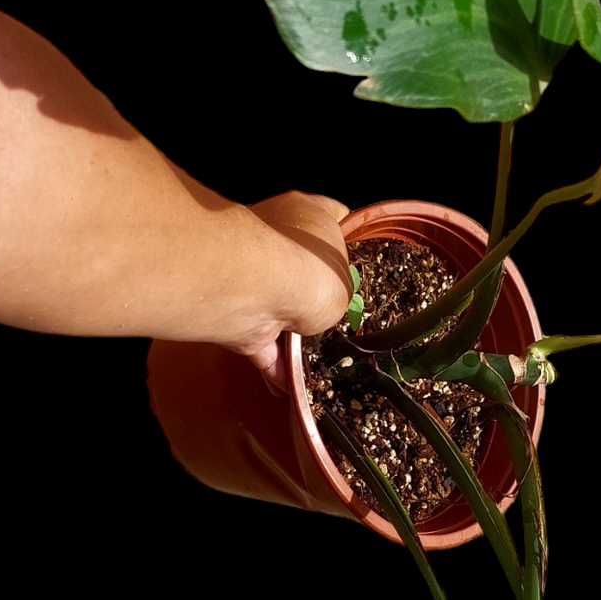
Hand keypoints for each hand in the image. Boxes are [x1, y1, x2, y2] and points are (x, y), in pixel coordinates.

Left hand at [241, 192, 351, 389]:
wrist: (255, 287)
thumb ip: (343, 288)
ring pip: (278, 307)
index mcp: (307, 213)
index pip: (334, 215)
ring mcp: (252, 274)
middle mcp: (275, 236)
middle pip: (303, 265)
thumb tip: (331, 301)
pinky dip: (275, 365)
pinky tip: (293, 387)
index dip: (350, 237)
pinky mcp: (236, 311)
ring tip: (323, 361)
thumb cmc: (310, 268)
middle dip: (317, 294)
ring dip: (294, 337)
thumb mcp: (348, 278)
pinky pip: (260, 343)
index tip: (364, 261)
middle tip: (343, 317)